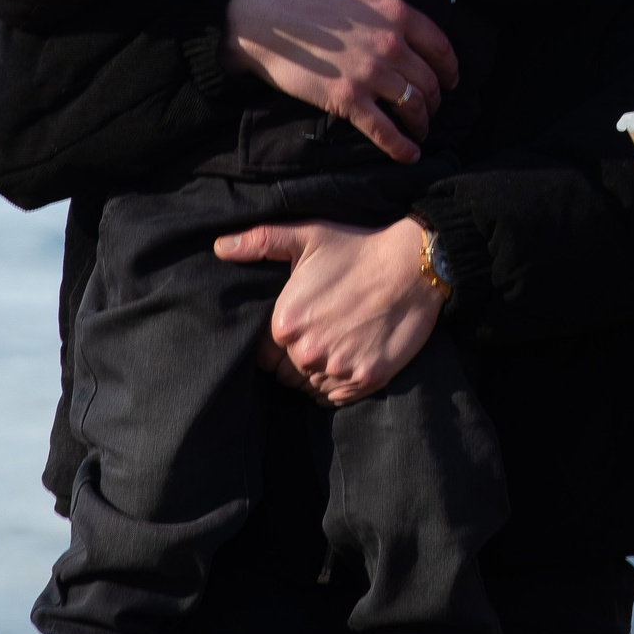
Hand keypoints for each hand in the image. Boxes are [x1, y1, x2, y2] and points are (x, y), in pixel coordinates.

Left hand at [214, 220, 439, 405]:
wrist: (413, 265)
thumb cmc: (357, 247)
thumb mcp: (307, 236)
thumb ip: (259, 241)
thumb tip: (219, 246)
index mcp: (285, 324)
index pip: (263, 356)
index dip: (278, 344)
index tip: (299, 327)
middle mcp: (306, 353)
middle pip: (285, 374)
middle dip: (295, 360)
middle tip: (320, 334)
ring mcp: (337, 370)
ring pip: (309, 388)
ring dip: (316, 373)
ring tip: (336, 344)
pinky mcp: (365, 380)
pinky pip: (334, 398)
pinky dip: (337, 386)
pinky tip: (348, 359)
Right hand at [222, 0, 457, 159]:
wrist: (254, 14)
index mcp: (396, 11)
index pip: (439, 45)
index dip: (450, 66)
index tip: (451, 78)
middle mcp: (391, 45)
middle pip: (429, 80)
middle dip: (436, 97)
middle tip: (433, 107)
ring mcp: (370, 74)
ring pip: (413, 105)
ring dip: (422, 122)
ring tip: (421, 130)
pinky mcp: (346, 99)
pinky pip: (383, 129)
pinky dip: (400, 146)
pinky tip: (410, 156)